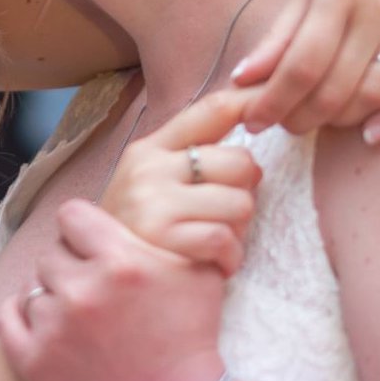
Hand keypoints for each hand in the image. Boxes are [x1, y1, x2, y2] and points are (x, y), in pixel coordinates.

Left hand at [0, 200, 229, 380]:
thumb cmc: (192, 341)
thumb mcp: (198, 274)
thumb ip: (170, 233)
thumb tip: (155, 207)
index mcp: (120, 261)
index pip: (72, 215)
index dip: (83, 229)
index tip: (92, 245)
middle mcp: (82, 290)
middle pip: (52, 254)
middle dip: (72, 268)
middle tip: (94, 291)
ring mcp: (54, 327)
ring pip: (34, 288)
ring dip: (53, 297)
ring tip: (80, 318)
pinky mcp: (34, 362)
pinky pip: (8, 318)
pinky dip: (23, 318)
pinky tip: (45, 324)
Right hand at [99, 88, 261, 275]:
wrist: (100, 277)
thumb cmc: (138, 231)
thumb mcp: (152, 181)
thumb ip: (192, 153)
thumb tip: (250, 113)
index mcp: (151, 148)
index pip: (212, 109)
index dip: (252, 102)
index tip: (279, 111)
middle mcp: (150, 168)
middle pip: (240, 161)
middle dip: (246, 191)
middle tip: (226, 214)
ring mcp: (154, 202)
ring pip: (240, 203)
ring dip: (240, 230)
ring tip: (217, 241)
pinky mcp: (162, 238)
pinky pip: (224, 238)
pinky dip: (230, 257)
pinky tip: (216, 263)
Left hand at [229, 0, 379, 142]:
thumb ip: (283, 32)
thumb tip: (243, 78)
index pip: (302, 64)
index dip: (274, 101)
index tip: (254, 121)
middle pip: (336, 85)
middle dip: (303, 116)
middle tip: (287, 125)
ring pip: (377, 91)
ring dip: (343, 120)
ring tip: (322, 122)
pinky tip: (372, 134)